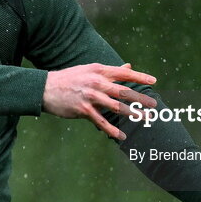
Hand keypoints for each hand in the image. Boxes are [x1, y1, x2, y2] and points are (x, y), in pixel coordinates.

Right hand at [42, 63, 156, 139]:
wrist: (46, 88)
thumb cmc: (70, 78)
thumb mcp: (90, 69)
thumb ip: (110, 70)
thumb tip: (128, 66)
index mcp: (99, 70)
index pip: (124, 73)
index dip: (140, 76)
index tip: (154, 81)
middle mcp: (97, 82)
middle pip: (124, 91)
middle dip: (141, 98)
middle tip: (154, 104)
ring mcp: (90, 96)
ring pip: (116, 106)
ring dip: (132, 113)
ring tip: (144, 118)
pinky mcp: (83, 110)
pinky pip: (101, 121)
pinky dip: (112, 130)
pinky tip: (122, 135)